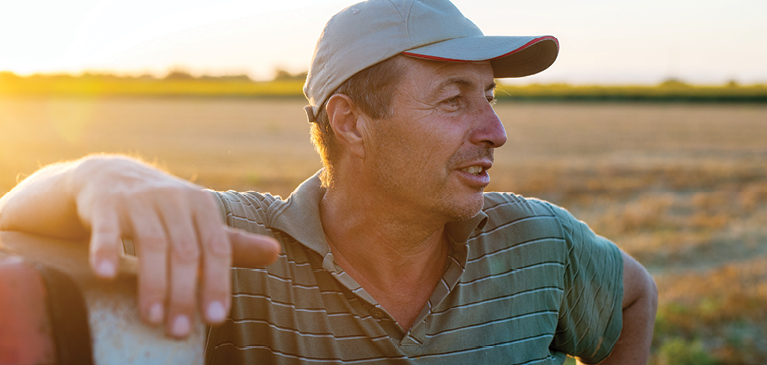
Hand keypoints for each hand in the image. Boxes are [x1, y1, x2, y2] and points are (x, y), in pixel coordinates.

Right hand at [70, 156, 279, 337]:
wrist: (112, 175)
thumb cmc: (165, 208)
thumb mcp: (200, 220)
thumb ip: (232, 243)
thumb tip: (276, 252)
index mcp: (202, 206)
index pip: (217, 249)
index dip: (217, 284)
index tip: (216, 319)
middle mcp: (175, 199)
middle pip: (185, 251)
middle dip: (184, 294)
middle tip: (179, 331)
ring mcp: (140, 200)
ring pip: (151, 243)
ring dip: (153, 283)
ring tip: (152, 318)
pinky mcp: (107, 204)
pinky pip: (106, 229)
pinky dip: (106, 251)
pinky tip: (106, 275)